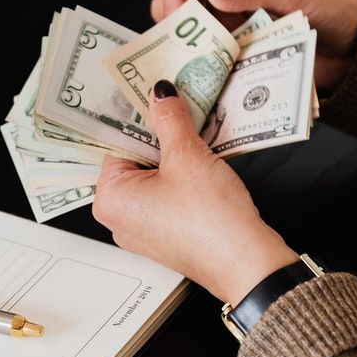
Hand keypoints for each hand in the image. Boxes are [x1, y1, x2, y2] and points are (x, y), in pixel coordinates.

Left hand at [92, 81, 298, 305]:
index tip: (152, 95)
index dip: (138, 118)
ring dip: (174, 155)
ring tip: (194, 133)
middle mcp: (119, 218)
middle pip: (134, 160)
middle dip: (158, 136)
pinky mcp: (168, 234)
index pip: (115, 143)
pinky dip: (183, 176)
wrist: (246, 263)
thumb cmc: (210, 219)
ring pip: (154, 176)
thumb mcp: (187, 156)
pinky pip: (168, 195)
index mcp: (110, 199)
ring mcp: (143, 229)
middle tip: (178, 109)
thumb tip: (160, 94)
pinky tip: (203, 161)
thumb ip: (169, 119)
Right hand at [152, 0, 356, 91]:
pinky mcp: (240, 55)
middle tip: (177, 48)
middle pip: (182, 10)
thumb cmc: (330, 6)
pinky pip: (212, 63)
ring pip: (193, 40)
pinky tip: (205, 81)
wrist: (356, 44)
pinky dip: (206, 72)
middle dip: (175, 28)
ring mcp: (233, 28)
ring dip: (189, 53)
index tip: (174, 21)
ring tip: (190, 68)